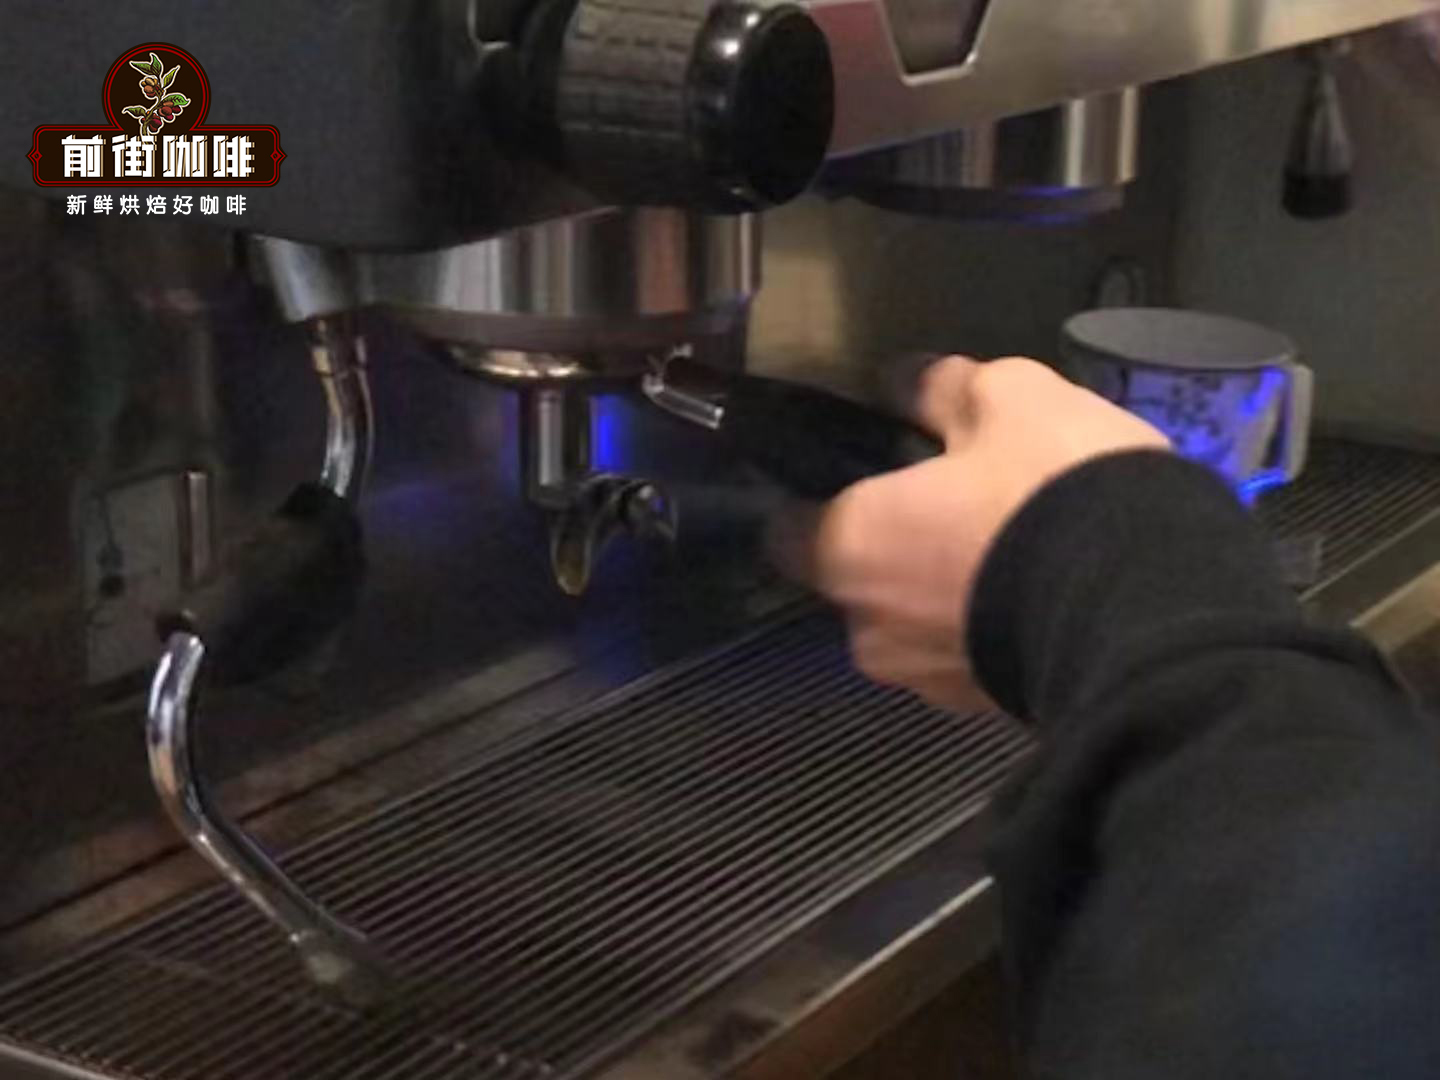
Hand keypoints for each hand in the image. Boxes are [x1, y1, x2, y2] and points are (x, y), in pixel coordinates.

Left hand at [783, 356, 1168, 711]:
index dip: (815, 500)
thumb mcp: (1008, 398)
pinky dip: (987, 627)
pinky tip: (1038, 591)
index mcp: (850, 548)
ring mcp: (927, 681)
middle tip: (951, 503)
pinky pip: (966, 657)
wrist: (1156, 606)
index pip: (786, 532)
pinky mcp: (987, 711)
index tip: (857, 475)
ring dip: (944, 591)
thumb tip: (899, 382)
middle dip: (894, 548)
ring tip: (1007, 546)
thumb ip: (938, 389)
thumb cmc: (1054, 489)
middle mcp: (870, 629)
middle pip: (857, 581)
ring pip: (913, 624)